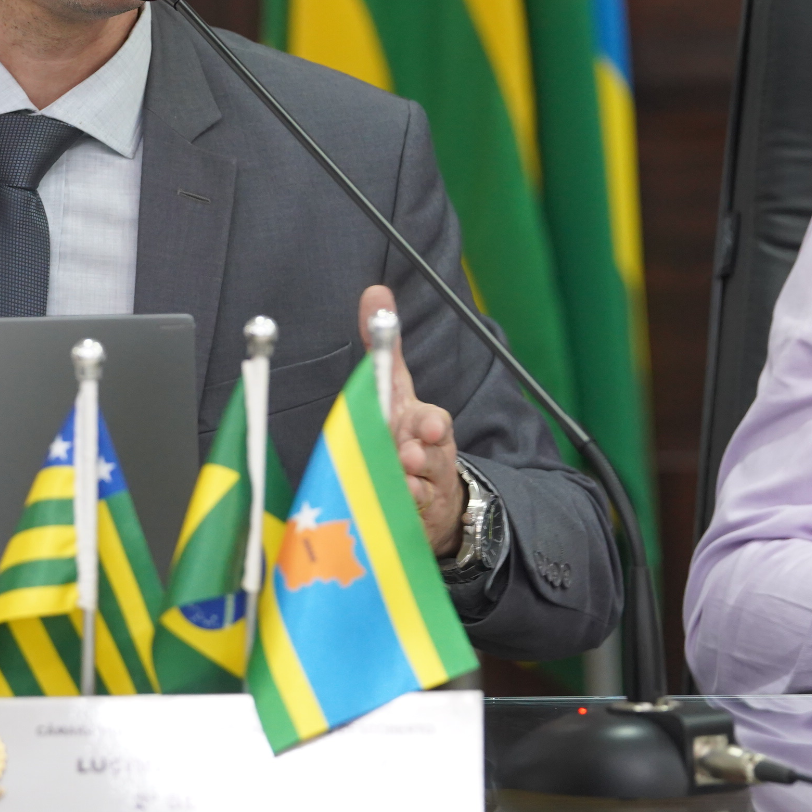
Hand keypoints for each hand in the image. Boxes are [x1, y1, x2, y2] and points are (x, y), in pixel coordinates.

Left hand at [358, 285, 464, 556]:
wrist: (436, 499)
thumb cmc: (408, 435)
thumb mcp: (397, 393)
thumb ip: (385, 349)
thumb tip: (375, 291)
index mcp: (424, 426)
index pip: (434, 422)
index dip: (432, 425)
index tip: (428, 424)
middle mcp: (430, 458)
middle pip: (431, 457)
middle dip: (422, 455)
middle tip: (410, 454)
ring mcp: (424, 491)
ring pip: (420, 489)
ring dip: (410, 485)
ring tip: (400, 482)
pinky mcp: (415, 520)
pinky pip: (408, 519)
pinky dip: (402, 514)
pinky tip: (394, 511)